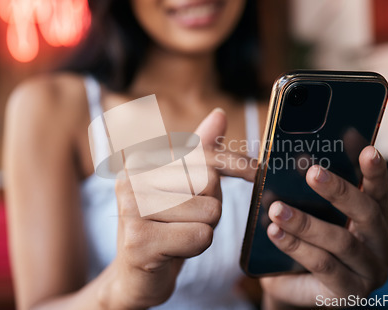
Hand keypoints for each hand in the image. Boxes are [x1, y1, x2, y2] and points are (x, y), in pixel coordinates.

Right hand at [98, 109, 254, 308]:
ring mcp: (131, 208)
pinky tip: (173, 251)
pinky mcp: (139, 240)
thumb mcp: (182, 187)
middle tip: (186, 219)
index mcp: (141, 160)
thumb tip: (219, 114)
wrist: (135, 274)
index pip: (202, 154)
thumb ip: (198, 152)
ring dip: (203, 229)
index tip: (256, 170)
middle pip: (209, 182)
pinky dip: (196, 247)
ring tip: (177, 234)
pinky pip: (201, 236)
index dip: (234, 162)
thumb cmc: (164, 225)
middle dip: (210, 205)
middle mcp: (131, 178)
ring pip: (209, 211)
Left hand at [261, 146, 387, 307]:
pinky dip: (296, 247)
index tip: (367, 150)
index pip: (379, 191)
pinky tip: (274, 232)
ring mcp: (370, 272)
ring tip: (277, 208)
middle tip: (312, 173)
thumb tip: (298, 159)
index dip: (375, 172)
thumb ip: (313, 192)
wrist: (293, 284)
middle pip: (366, 213)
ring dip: (306, 222)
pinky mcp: (350, 293)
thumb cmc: (306, 241)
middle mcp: (380, 244)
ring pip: (341, 241)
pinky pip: (323, 265)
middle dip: (339, 191)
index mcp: (376, 219)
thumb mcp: (312, 213)